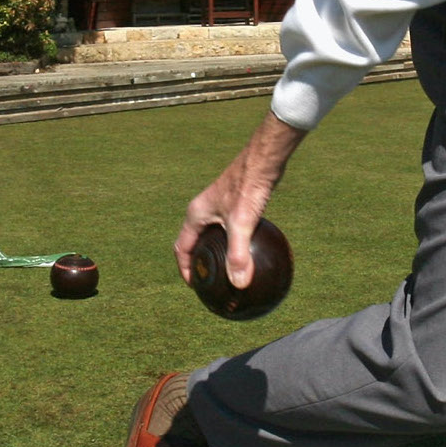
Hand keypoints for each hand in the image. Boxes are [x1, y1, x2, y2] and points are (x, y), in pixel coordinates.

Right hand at [175, 113, 307, 288]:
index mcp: (196, 215)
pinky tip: (252, 253)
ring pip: (213, 237)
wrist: (263, 159)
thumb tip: (239, 284)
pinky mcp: (234, 204)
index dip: (186, 269)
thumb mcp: (242, 223)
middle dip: (200, 263)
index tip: (196, 287)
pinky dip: (234, 244)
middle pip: (195, 243)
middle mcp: (203, 211)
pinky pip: (229, 230)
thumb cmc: (247, 186)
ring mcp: (218, 207)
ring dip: (217, 254)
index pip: (182, 248)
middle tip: (212, 283)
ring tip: (230, 272)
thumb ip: (238, 254)